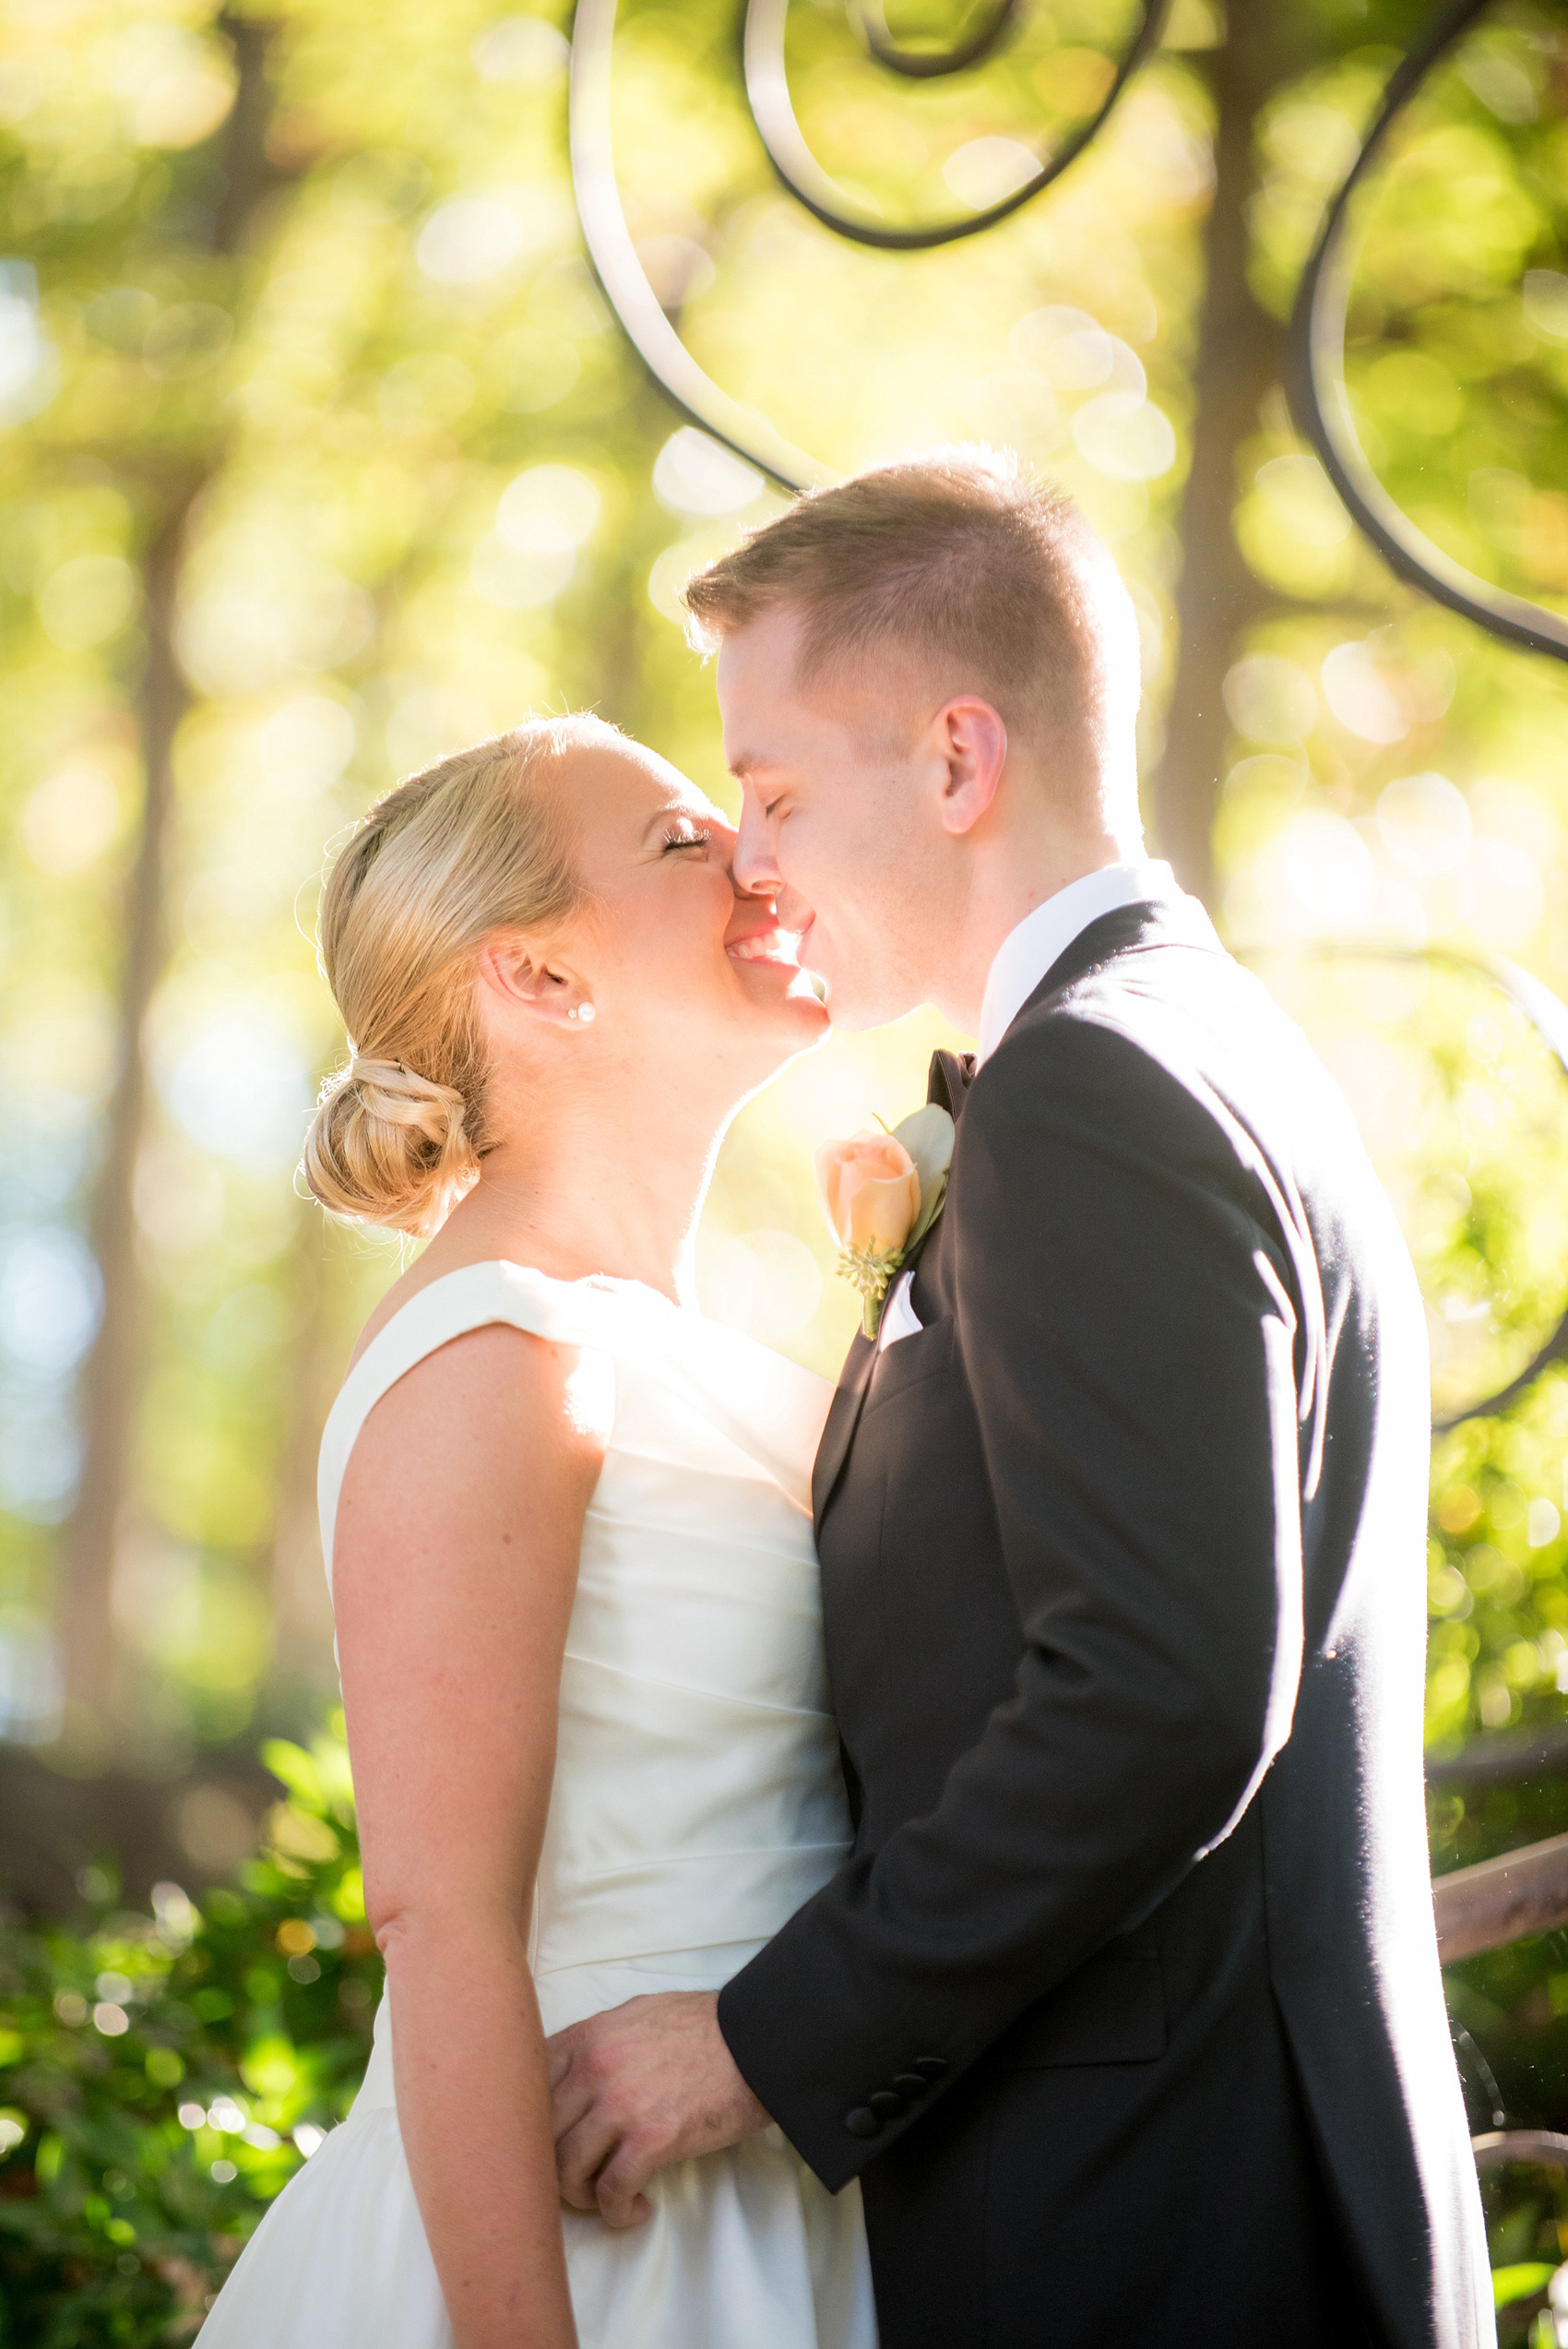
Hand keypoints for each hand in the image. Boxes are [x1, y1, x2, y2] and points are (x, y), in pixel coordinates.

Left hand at [547, 1991, 770, 2228]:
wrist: (755, 2042)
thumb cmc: (702, 2026)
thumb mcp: (637, 2014)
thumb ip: (597, 2041)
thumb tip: (571, 2072)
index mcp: (588, 2036)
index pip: (528, 2087)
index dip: (531, 2123)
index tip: (548, 2141)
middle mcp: (594, 2069)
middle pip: (540, 2134)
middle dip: (551, 2165)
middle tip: (577, 2177)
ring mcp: (620, 2106)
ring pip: (566, 2170)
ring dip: (580, 2195)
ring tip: (604, 2197)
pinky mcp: (651, 2140)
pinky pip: (610, 2191)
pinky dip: (616, 2211)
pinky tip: (635, 2208)